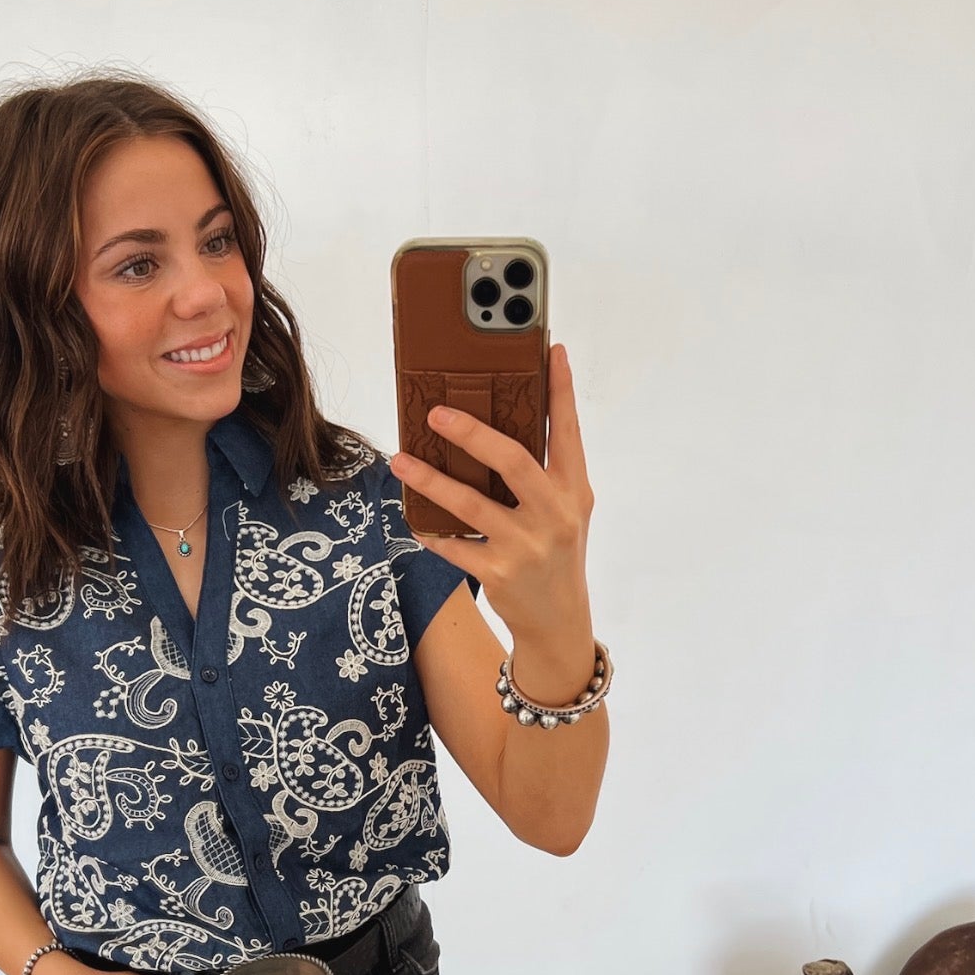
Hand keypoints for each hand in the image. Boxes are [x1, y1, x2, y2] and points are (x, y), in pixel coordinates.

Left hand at [387, 343, 593, 637]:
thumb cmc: (555, 554)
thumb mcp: (565, 512)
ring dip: (431, 480)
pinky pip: (454, 546)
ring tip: (400, 461)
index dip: (561, 391)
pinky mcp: (498, 573)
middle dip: (473, 433)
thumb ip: (543, 474)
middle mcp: (555, 515)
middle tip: (437, 414)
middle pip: (513, 462)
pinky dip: (432, 531)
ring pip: (471, 505)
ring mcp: (526, 546)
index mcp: (574, 492)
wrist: (559, 623)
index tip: (552, 350)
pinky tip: (414, 519)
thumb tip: (496, 427)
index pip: (568, 433)